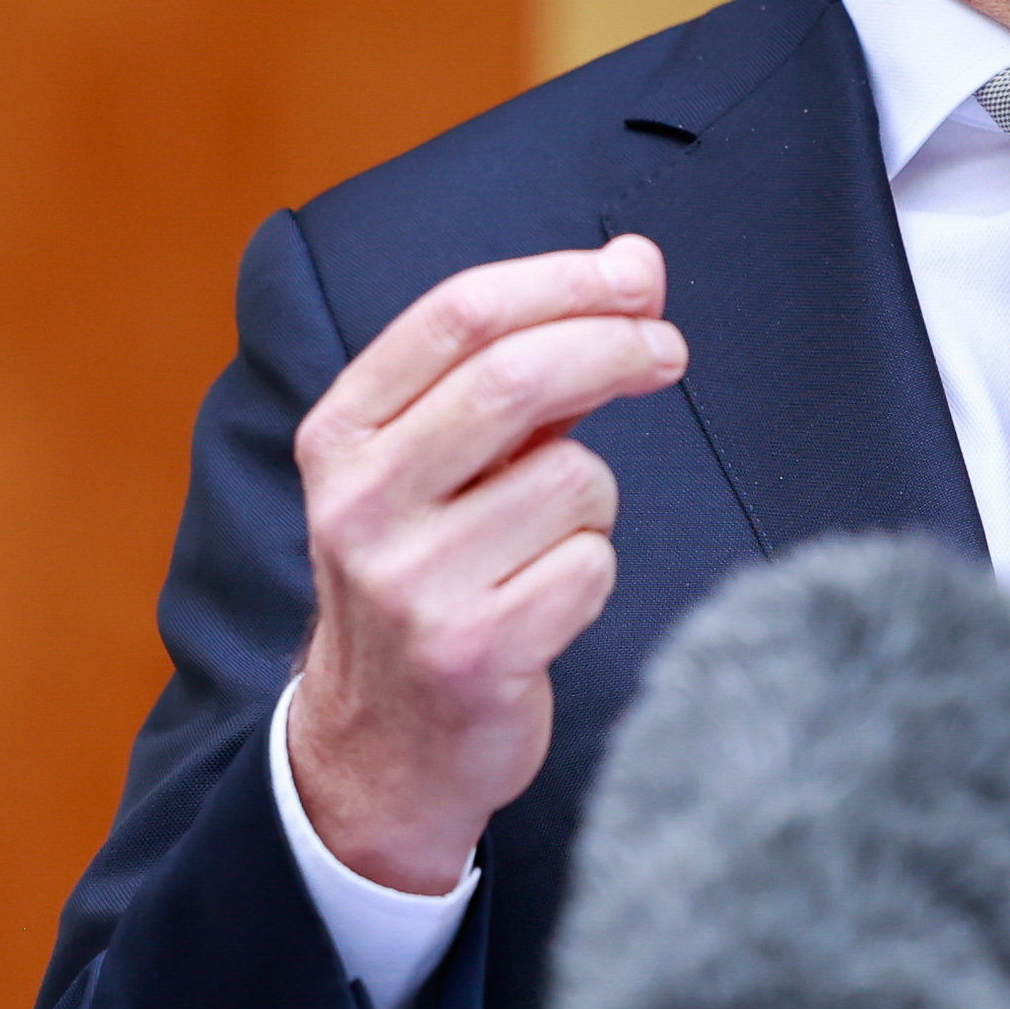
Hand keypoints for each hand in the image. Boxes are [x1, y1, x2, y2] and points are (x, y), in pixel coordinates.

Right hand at [287, 234, 684, 892]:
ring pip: (574, 478)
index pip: (458, 315)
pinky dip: (592, 570)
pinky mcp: (470, 653)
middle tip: (668, 350)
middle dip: (614, 346)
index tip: (638, 280)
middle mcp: (358, 504)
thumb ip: (533, 361)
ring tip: (546, 541)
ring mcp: (409, 584)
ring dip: (596, 498)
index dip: (566, 281)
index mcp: (342, 436)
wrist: (379, 745)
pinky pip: (591, 565)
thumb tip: (636, 263)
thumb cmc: (432, 570)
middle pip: (517, 378)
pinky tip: (543, 603)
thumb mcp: (444, 461)